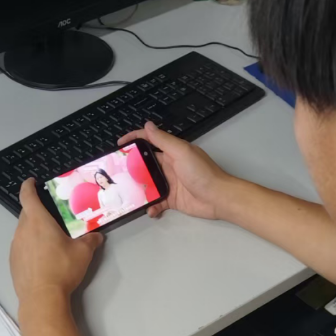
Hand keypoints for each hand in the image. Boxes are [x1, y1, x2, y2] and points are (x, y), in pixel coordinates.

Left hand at [11, 179, 102, 303]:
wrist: (41, 298)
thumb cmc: (61, 269)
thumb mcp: (83, 253)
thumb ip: (90, 241)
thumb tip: (96, 236)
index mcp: (38, 221)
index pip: (27, 196)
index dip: (28, 186)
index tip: (31, 182)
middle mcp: (23, 230)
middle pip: (26, 213)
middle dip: (36, 211)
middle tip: (51, 215)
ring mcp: (15, 246)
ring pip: (23, 230)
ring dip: (33, 230)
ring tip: (49, 239)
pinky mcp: (13, 261)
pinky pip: (21, 246)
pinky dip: (29, 246)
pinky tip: (42, 257)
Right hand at [119, 122, 235, 220]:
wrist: (218, 198)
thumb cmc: (202, 173)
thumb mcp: (181, 152)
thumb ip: (163, 140)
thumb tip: (147, 125)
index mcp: (171, 152)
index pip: (149, 141)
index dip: (134, 140)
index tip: (119, 145)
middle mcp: (169, 166)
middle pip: (145, 165)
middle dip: (131, 168)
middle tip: (117, 174)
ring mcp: (170, 183)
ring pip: (148, 184)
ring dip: (139, 189)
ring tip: (128, 194)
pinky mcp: (171, 199)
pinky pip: (157, 202)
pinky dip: (151, 206)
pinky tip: (149, 209)